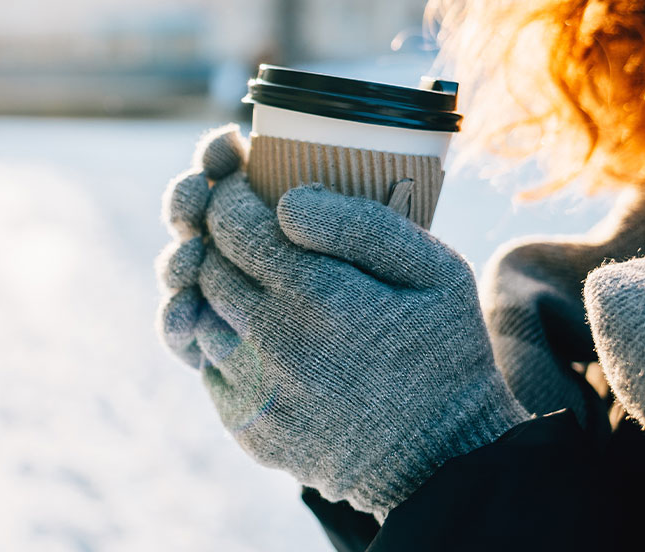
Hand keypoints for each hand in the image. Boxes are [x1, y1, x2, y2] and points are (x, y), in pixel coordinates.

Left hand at [156, 127, 527, 517]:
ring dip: (216, 286)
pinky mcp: (247, 426)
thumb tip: (287, 202)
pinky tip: (259, 330)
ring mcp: (255, 390)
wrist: (443, 462)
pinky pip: (209, 364)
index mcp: (317, 295)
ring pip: (201, 313)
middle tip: (244, 224)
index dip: (227, 194)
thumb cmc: (444, 352)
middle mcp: (273, 343)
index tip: (239, 182)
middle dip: (218, 234)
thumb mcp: (436, 272)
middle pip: (209, 264)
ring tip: (253, 275)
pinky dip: (224, 337)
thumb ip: (362, 225)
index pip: (233, 223)